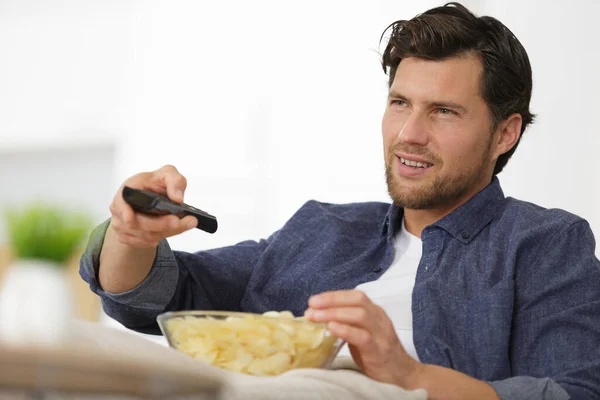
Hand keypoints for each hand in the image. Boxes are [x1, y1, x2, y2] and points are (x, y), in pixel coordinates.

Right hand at [109, 164, 197, 247]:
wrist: (150, 198)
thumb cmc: (156, 184)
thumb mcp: (168, 175)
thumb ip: (175, 181)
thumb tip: (177, 199)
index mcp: (127, 190)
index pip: (120, 202)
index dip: (124, 211)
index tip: (130, 219)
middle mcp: (120, 209)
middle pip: (138, 224)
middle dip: (160, 224)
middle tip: (178, 221)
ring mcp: (122, 225)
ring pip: (145, 235)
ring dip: (167, 231)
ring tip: (185, 224)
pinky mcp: (127, 237)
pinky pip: (146, 243)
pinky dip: (163, 236)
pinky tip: (172, 229)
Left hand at [304, 290, 422, 386]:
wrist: (402, 375)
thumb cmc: (377, 354)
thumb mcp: (362, 333)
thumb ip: (347, 323)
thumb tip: (318, 317)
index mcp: (375, 312)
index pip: (355, 296)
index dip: (333, 295)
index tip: (314, 300)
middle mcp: (379, 319)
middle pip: (357, 301)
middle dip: (331, 301)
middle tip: (311, 306)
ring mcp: (381, 334)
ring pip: (359, 315)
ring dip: (334, 313)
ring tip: (315, 317)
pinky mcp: (379, 350)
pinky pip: (363, 337)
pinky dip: (346, 330)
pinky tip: (332, 328)